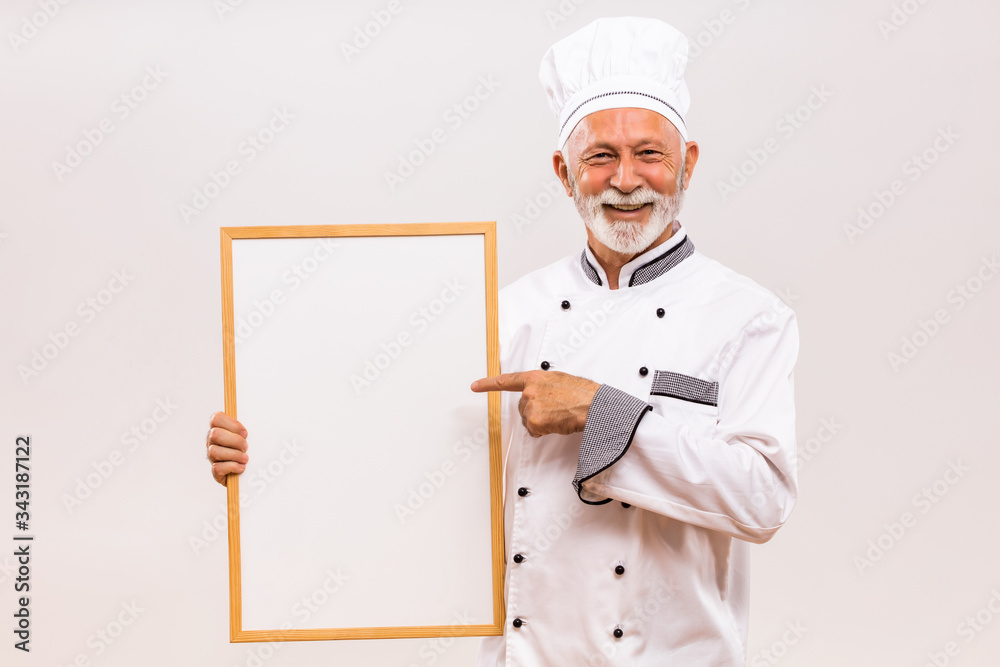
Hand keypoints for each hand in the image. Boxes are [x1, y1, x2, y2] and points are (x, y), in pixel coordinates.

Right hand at [206, 411, 248, 485]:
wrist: (251, 473)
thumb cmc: (252, 450)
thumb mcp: (253, 436)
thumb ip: (253, 427)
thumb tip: (264, 420)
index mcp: (220, 429)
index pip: (216, 418)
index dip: (232, 424)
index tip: (245, 433)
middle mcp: (213, 441)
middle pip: (215, 434)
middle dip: (235, 440)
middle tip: (246, 447)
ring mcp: (212, 457)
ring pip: (214, 451)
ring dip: (234, 454)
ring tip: (245, 458)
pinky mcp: (216, 471)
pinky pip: (217, 468)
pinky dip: (232, 467)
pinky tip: (241, 467)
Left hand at [471, 370, 599, 436]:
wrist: (592, 405)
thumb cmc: (582, 393)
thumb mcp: (559, 380)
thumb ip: (543, 385)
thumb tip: (539, 395)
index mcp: (535, 378)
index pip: (507, 380)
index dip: (488, 384)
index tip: (474, 386)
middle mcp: (529, 390)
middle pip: (522, 408)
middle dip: (535, 412)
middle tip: (555, 410)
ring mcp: (530, 405)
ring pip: (528, 420)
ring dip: (541, 422)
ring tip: (559, 415)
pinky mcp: (534, 420)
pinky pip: (534, 431)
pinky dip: (544, 430)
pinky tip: (557, 423)